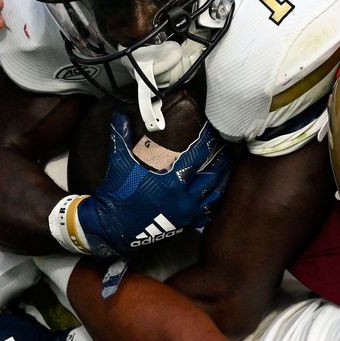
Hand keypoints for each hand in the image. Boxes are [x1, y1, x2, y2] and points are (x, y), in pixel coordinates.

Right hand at [75, 111, 230, 256]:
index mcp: (170, 180)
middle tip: (226, 147)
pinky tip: (216, 194)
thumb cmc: (118, 194)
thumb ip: (121, 136)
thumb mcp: (119, 163)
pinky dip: (213, 202)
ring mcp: (186, 212)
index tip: (211, 130)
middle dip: (221, 159)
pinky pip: (206, 213)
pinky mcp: (184, 224)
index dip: (206, 141)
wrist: (113, 225)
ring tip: (226, 167)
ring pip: (213, 194)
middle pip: (212, 174)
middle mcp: (183, 197)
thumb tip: (119, 115)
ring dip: (221, 179)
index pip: (197, 155)